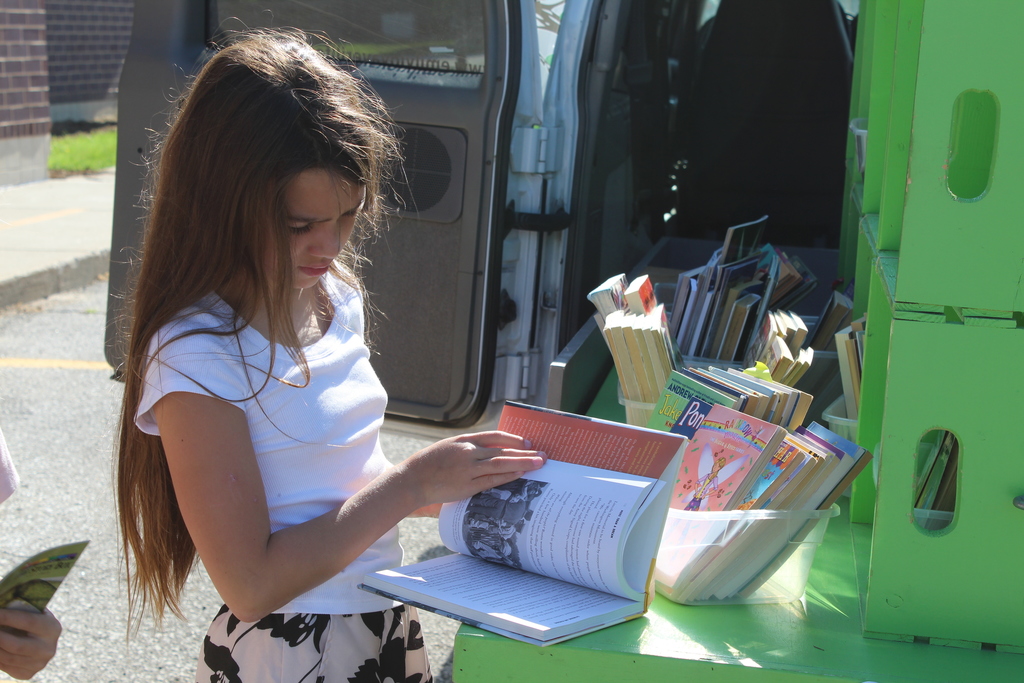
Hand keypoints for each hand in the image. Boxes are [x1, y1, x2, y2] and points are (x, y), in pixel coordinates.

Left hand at [0, 608, 61, 679]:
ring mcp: (39, 663)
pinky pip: (5, 667)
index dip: (8, 617)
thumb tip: (2, 606)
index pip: (28, 621)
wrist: (39, 641)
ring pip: (7, 658)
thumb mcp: (32, 613)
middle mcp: (49, 648)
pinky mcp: (28, 674)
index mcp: (53, 628)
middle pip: (16, 645)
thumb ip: (20, 610)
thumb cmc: (30, 620)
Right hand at [397, 431, 545, 508]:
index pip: (495, 436)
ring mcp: (469, 469)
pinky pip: (492, 480)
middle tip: (543, 453)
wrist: (412, 479)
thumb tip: (489, 452)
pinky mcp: (467, 485)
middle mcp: (469, 452)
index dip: (513, 439)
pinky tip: (521, 475)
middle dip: (525, 451)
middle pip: (503, 450)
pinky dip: (509, 476)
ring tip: (540, 463)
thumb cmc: (429, 464)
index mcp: (464, 440)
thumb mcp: (448, 448)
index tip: (528, 442)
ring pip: (502, 464)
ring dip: (523, 463)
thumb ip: (468, 449)